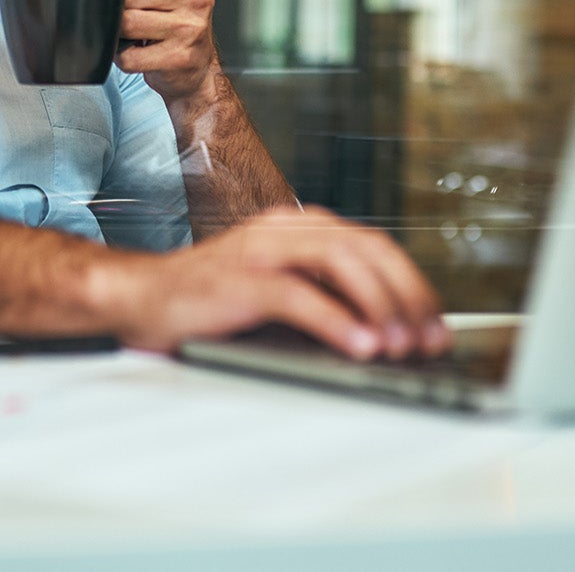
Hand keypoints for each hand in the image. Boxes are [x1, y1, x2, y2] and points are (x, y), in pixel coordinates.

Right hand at [96, 205, 451, 360]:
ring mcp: (261, 250)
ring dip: (380, 306)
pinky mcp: (239, 278)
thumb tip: (387, 337)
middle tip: (429, 339)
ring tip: (401, 345)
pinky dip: (337, 321)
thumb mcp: (278, 294)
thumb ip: (324, 299)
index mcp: (299, 227)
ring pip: (341, 262)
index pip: (373, 246)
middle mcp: (285, 229)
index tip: (436, 326)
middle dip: (407, 295)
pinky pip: (300, 295)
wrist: (139, 299)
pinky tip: (360, 346)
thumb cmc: (210, 304)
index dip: (412, 285)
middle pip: (367, 249)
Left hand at [117, 0, 218, 105]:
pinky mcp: (179, 57)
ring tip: (135, 33)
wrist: (199, 67)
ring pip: (127, 24)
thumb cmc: (180, 20)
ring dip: (121, 33)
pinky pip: (130, 56)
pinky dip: (125, 57)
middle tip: (134, 14)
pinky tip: (139, 51)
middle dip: (122, 8)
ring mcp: (190, 28)